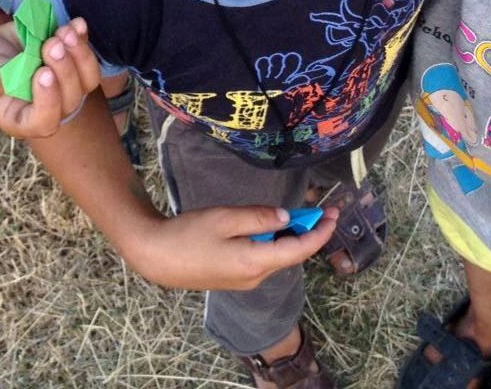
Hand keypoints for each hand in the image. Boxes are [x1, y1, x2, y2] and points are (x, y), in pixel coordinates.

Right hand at [0, 18, 103, 138]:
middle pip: (71, 99)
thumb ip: (1, 77)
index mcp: (22, 119)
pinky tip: (76, 24)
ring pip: (87, 79)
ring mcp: (65, 87)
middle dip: (65, 70)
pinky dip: (83, 40)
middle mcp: (48, 108)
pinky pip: (87, 56)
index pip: (44, 122)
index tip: (43, 72)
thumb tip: (23, 73)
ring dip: (80, 54)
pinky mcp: (74, 65)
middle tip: (52, 44)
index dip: (50, 101)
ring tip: (63, 32)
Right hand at [130, 205, 339, 290]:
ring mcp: (245, 281)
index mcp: (255, 262)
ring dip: (292, 238)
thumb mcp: (225, 217)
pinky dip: (275, 243)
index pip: (299, 250)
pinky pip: (264, 260)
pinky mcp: (235, 278)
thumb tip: (287, 218)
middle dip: (310, 234)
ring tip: (301, 216)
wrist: (156, 257)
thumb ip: (259, 217)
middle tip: (322, 210)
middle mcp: (255, 277)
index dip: (320, 233)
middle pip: (291, 255)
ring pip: (278, 257)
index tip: (334, 215)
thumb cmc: (188, 234)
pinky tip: (273, 228)